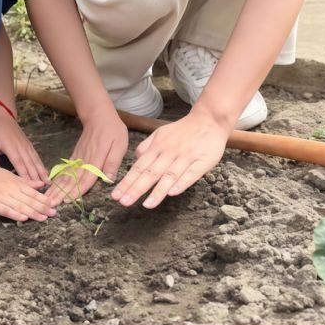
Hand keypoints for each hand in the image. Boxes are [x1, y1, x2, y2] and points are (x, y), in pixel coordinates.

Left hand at [0, 106, 48, 186]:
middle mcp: (21, 147)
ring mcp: (26, 145)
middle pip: (30, 164)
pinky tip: (45, 172)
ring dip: (42, 171)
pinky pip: (36, 156)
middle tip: (44, 188)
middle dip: (37, 177)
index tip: (30, 186)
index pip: (19, 163)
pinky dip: (41, 164)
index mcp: (11, 147)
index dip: (25, 175)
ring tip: (49, 182)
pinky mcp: (29, 144)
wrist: (3, 115)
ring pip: (35, 160)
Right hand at [0, 156, 56, 221]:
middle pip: (28, 199)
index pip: (32, 192)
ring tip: (43, 218)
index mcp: (15, 182)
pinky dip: (14, 214)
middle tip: (54, 214)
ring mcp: (0, 196)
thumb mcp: (9, 175)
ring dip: (32, 212)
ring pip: (19, 205)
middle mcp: (10, 189)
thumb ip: (25, 181)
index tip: (54, 205)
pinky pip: (4, 209)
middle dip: (42, 207)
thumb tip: (41, 183)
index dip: (43, 199)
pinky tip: (23, 218)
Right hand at [45, 106, 127, 206]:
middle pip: (72, 180)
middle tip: (50, 204)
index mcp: (95, 160)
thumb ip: (113, 162)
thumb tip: (108, 179)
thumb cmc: (112, 130)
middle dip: (61, 193)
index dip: (77, 192)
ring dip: (56, 187)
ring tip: (48, 197)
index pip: (86, 179)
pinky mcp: (76, 155)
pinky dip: (58, 177)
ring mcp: (78, 157)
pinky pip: (65, 168)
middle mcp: (84, 161)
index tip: (67, 202)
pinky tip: (52, 184)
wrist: (99, 115)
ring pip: (66, 175)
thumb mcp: (119, 145)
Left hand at [110, 110, 228, 208]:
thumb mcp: (160, 133)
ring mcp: (186, 156)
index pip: (139, 167)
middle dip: (136, 188)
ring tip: (146, 205)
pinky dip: (182, 183)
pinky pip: (191, 173)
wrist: (208, 120)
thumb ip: (147, 146)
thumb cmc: (183, 130)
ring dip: (158, 191)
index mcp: (158, 146)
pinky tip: (173, 193)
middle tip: (124, 202)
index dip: (128, 181)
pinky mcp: (202, 161)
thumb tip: (135, 160)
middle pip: (151, 172)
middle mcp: (169, 152)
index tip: (116, 195)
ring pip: (170, 175)